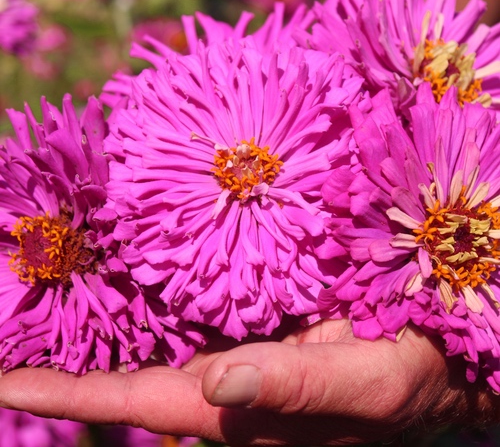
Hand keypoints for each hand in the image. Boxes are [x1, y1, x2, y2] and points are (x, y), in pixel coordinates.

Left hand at [0, 319, 495, 445]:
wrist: (434, 354)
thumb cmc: (410, 376)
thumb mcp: (365, 385)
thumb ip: (296, 387)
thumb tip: (217, 383)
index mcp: (243, 408)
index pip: (138, 400)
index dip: (69, 392)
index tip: (3, 378)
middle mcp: (228, 382)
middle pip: (132, 371)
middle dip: (69, 355)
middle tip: (17, 317)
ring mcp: (239, 349)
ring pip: (158, 336)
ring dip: (105, 321)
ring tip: (52, 293)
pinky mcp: (256, 321)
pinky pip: (192, 309)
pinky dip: (156, 294)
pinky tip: (134, 271)